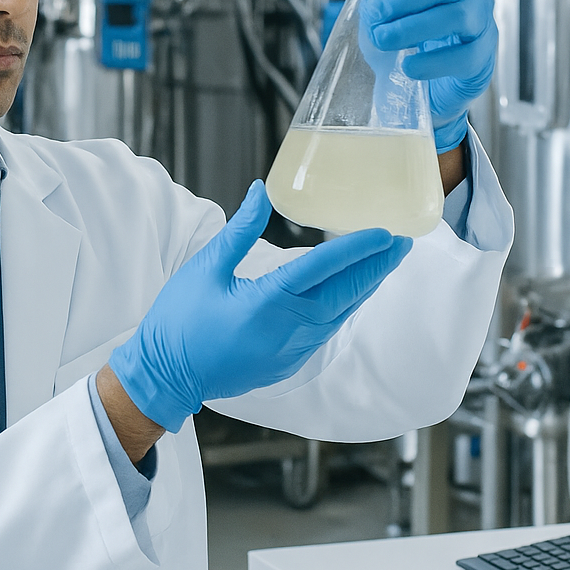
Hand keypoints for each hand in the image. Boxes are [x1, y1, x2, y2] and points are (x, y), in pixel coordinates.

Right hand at [109, 181, 411, 431]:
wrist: (165, 376)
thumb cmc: (179, 321)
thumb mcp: (206, 268)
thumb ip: (241, 230)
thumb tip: (262, 192)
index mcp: (265, 302)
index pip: (322, 269)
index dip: (356, 248)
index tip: (384, 232)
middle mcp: (286, 329)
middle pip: (345, 293)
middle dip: (376, 267)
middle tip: (404, 242)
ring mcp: (291, 350)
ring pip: (340, 313)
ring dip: (364, 287)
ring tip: (385, 261)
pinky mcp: (289, 361)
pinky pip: (326, 329)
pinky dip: (344, 306)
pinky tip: (352, 292)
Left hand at [337, 0, 496, 154]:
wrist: (429, 91)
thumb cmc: (411, 42)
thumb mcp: (386, 13)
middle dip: (405, 0)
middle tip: (374, 16)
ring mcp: (482, 25)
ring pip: (457, 16)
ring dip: (415, 27)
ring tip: (384, 39)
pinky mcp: (482, 59)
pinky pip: (465, 56)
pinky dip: (433, 62)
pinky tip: (408, 67)